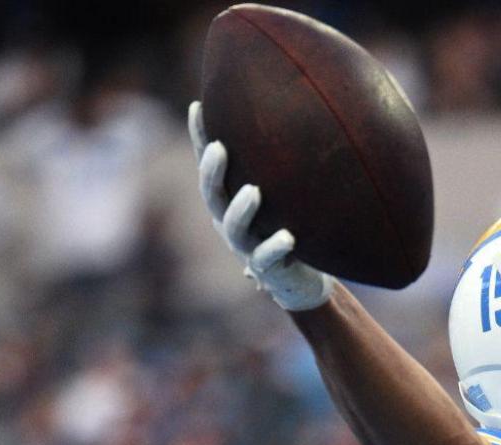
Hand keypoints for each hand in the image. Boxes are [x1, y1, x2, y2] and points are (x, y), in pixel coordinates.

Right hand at [189, 101, 332, 311]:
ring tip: (254, 192)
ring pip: (234, 228)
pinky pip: (267, 259)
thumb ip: (282, 165)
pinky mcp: (268, 271)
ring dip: (241, 209)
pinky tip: (287, 237)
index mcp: (230, 201)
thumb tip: (297, 107)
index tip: (198, 106)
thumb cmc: (293, 229)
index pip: (209, 166)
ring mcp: (247, 247)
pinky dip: (275, 247)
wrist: (302, 282)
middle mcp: (231, 222)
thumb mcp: (285, 195)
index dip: (199, 139)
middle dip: (212, 172)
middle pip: (213, 195)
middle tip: (219, 148)